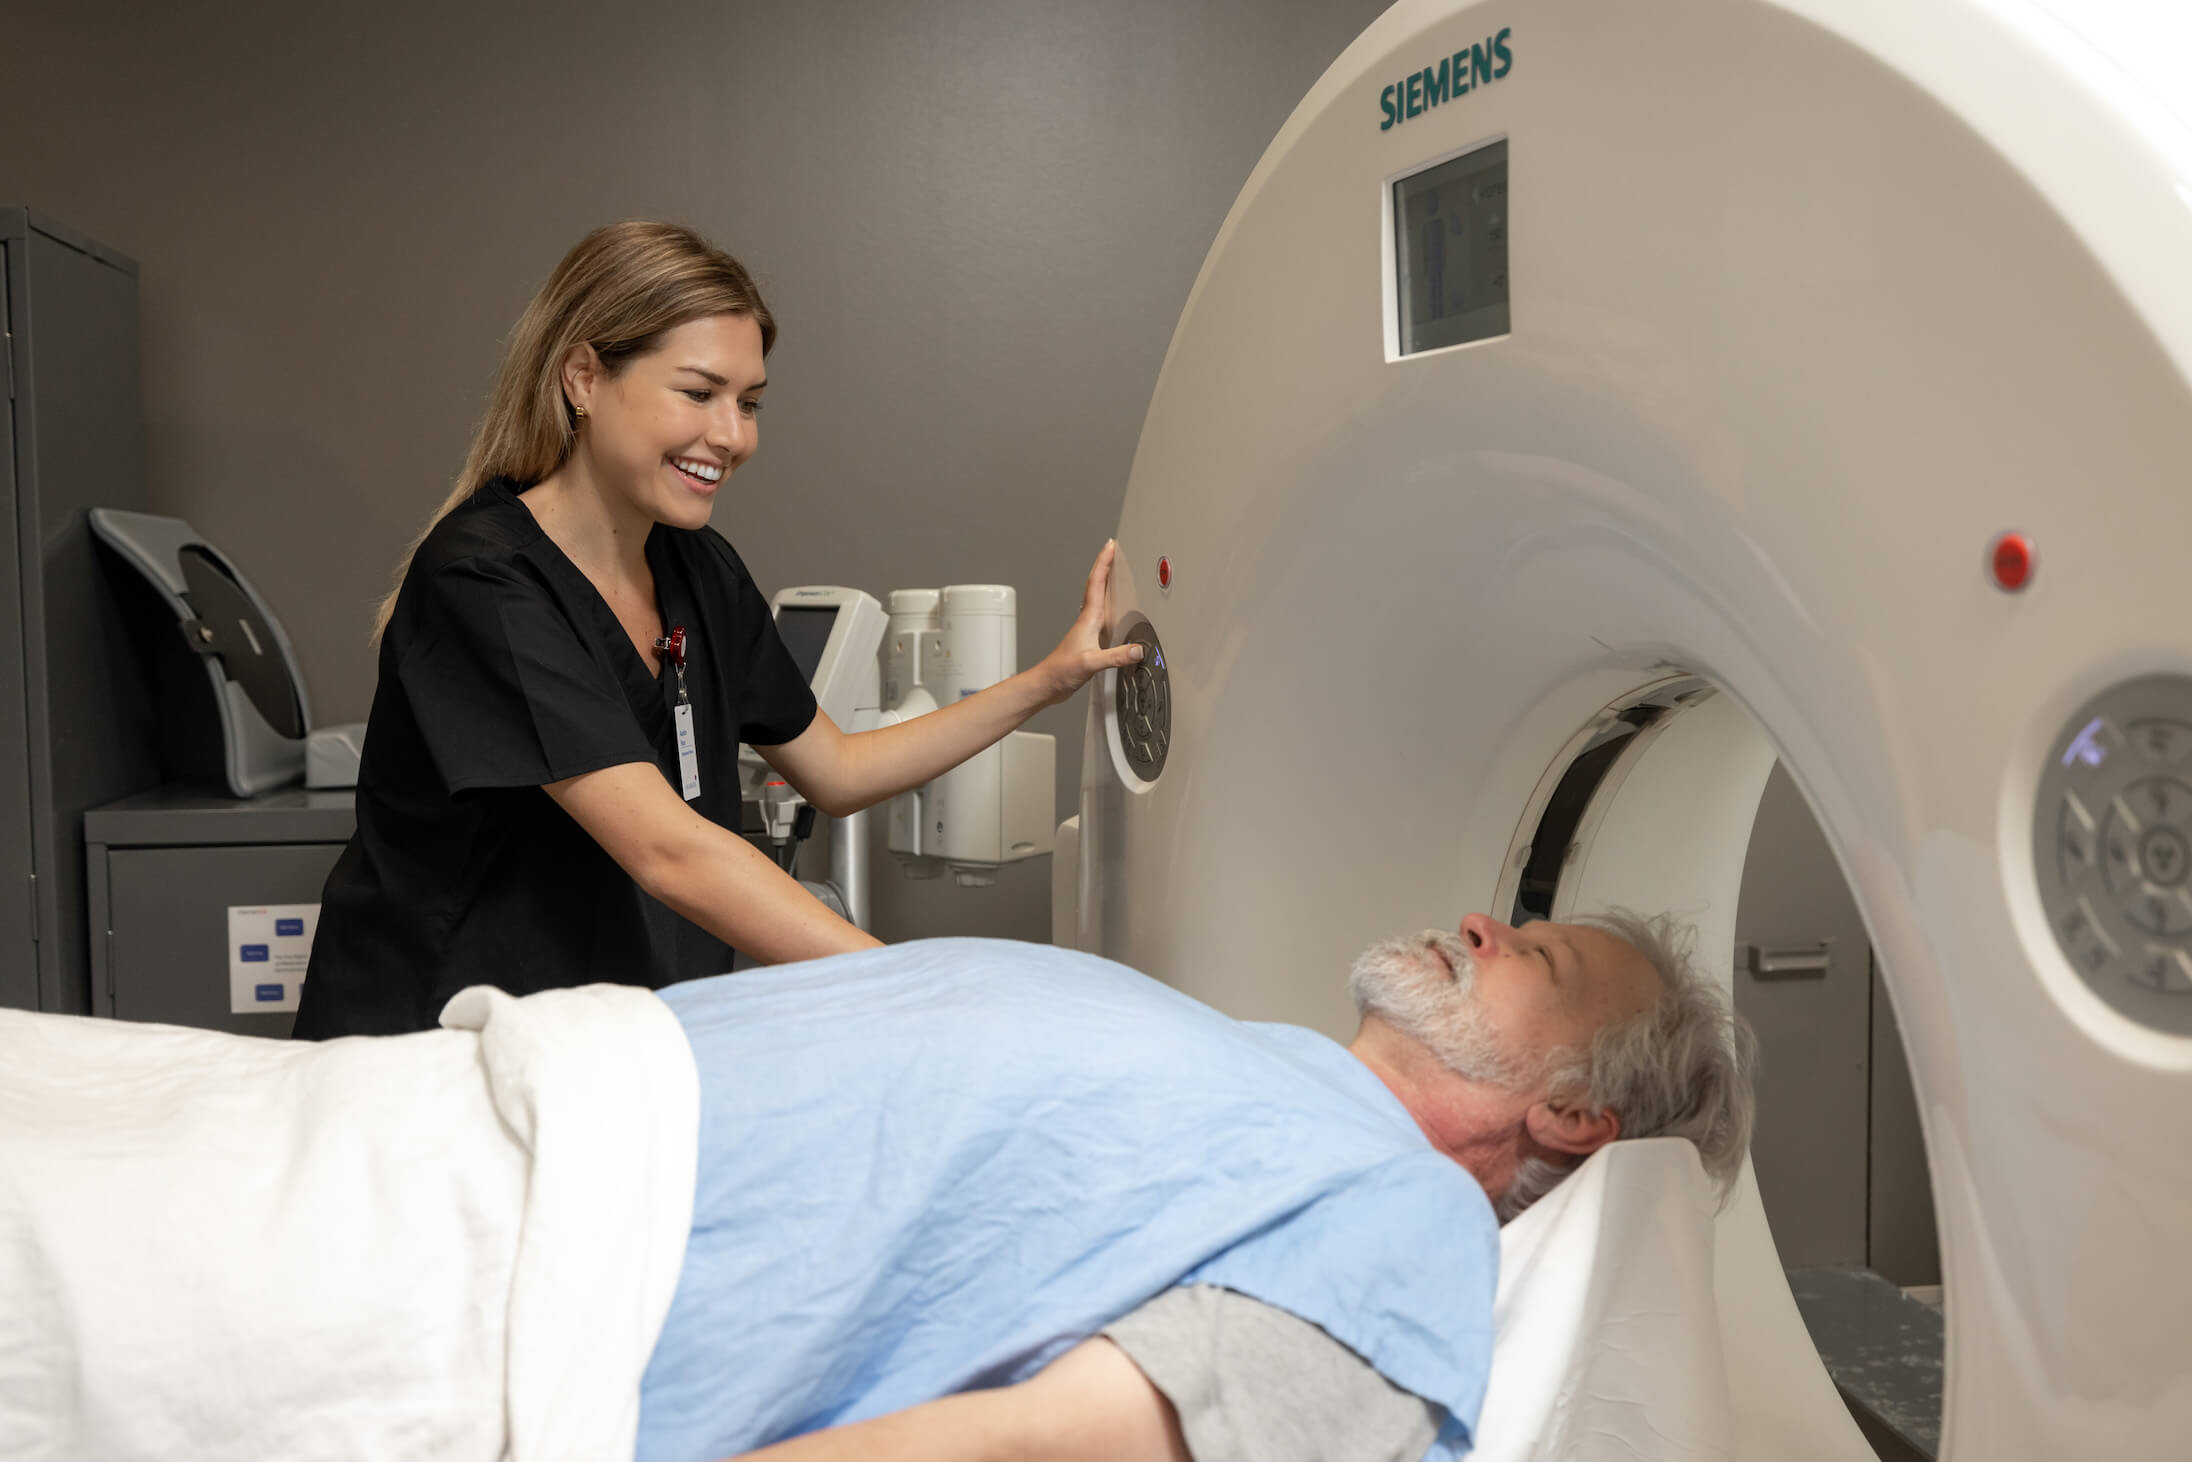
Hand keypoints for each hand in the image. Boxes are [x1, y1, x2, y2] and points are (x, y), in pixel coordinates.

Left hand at [1038, 541, 1145, 704]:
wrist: (1047, 684)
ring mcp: (1088, 629)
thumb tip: (1137, 649)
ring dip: (1105, 582)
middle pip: (1097, 585)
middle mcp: (1087, 620)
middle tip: (1112, 550)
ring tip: (1114, 570)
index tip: (1110, 546)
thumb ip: (1115, 657)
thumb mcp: (1091, 663)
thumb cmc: (1060, 671)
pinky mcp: (1089, 640)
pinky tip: (1113, 610)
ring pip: (1098, 598)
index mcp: (1088, 619)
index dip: (1103, 562)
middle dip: (1105, 565)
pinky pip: (1101, 614)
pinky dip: (1108, 604)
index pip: (1096, 583)